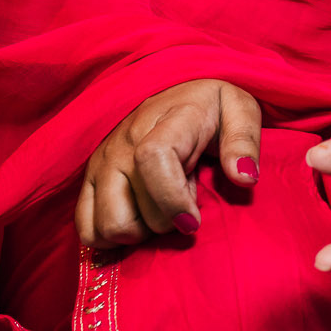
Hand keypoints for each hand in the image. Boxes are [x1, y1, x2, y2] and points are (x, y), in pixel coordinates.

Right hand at [77, 79, 260, 246]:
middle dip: (163, 222)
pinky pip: (86, 228)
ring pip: (106, 226)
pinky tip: (140, 218)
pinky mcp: (88, 179)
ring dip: (139, 231)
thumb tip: (244, 178)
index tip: (194, 221)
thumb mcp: (240, 113)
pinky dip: (113, 237)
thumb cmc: (212, 108)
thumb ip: (244, 143)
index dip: (171, 200)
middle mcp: (124, 143)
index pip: (152, 159)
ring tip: (162, 206)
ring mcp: (101, 162)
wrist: (176, 93)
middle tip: (185, 199)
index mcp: (165, 122)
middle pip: (126, 210)